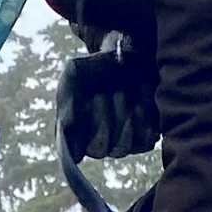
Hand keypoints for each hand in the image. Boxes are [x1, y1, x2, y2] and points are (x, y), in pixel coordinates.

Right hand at [58, 43, 159, 161]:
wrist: (127, 58)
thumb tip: (67, 124)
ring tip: (121, 94)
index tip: (77, 117)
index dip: (73, 143)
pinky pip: (145, 142)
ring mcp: (121, 144)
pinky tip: (140, 101)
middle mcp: (97, 143)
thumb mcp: (75, 73)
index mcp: (75, 131)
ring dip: (122, 119)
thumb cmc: (96, 68)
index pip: (71, 153)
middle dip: (101, 120)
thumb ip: (68, 97)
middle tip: (101, 95)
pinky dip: (142, 120)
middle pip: (98, 149)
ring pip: (122, 148)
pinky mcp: (144, 140)